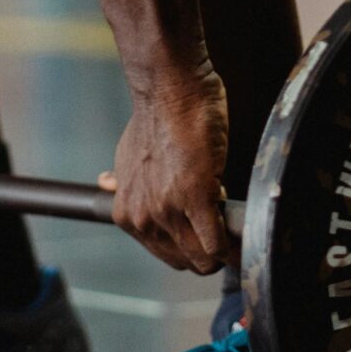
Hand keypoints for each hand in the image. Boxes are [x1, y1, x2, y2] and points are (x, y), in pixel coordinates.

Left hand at [100, 63, 230, 272]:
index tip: (204, 231)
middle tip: (223, 227)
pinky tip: (243, 229)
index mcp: (127, 213)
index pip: (166, 253)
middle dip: (209, 251)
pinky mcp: (196, 198)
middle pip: (186, 261)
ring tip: (235, 226)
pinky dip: (234, 243)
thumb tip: (108, 182)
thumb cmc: (155, 117)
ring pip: (204, 258)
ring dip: (224, 249)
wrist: (170, 90)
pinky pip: (218, 242)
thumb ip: (123, 180)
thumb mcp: (126, 156)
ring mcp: (169, 211)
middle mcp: (143, 218)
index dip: (191, 244)